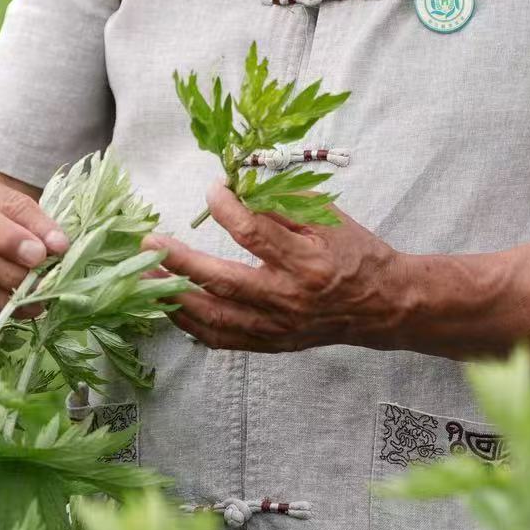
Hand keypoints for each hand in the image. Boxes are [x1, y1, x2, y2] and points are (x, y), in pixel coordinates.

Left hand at [143, 182, 409, 352]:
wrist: (382, 305)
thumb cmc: (355, 253)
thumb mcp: (328, 218)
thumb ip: (283, 201)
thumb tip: (237, 186)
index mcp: (307, 262)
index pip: (254, 233)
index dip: (226, 208)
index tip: (214, 190)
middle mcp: (289, 300)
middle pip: (224, 283)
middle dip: (180, 262)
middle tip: (149, 243)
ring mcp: (278, 328)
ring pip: (215, 319)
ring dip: (175, 297)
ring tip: (147, 276)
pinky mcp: (272, 344)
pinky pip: (222, 339)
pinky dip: (192, 324)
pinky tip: (171, 306)